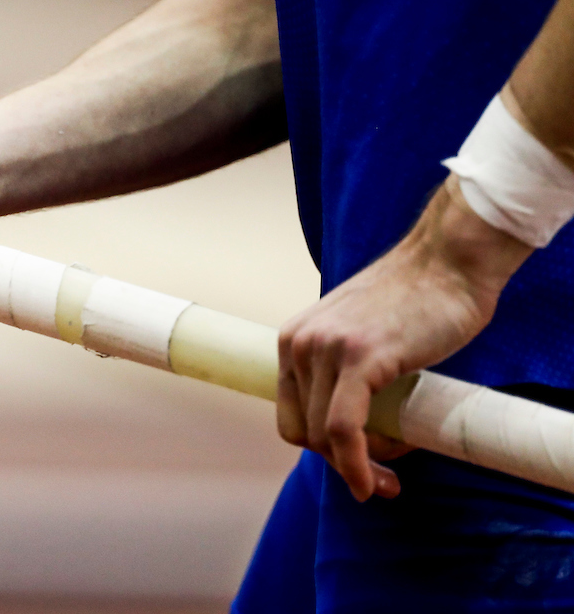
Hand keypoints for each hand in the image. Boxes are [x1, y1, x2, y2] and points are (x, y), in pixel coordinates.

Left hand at [277, 178, 532, 500]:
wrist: (449, 262)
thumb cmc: (415, 301)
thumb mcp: (357, 335)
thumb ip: (343, 370)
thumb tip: (352, 429)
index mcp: (293, 340)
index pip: (292, 416)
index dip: (323, 451)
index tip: (358, 466)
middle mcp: (299, 343)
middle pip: (304, 432)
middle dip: (341, 464)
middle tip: (382, 480)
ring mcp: (326, 349)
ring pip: (323, 437)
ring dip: (357, 467)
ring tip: (393, 475)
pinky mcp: (359, 358)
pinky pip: (343, 429)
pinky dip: (356, 464)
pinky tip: (377, 481)